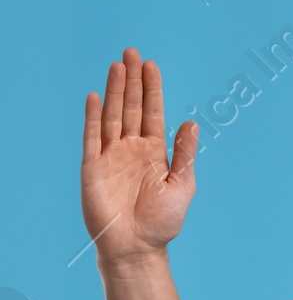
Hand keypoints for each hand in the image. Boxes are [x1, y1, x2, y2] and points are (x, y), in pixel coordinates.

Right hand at [81, 50, 199, 270]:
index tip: (151, 65)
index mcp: (153, 152)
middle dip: (132, 81)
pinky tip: (96, 96)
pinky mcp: (93, 167)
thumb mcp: (181, 185)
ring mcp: (111, 156)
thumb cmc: (161, 222)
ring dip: (114, 91)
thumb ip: (184, 154)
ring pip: (112, 115)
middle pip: (131, 107)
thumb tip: (192, 123)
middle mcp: (131, 149)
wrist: (136, 247)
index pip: (152, 113)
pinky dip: (94, 116)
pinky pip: (92, 137)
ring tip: (117, 65)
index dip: (151, 89)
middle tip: (132, 52)